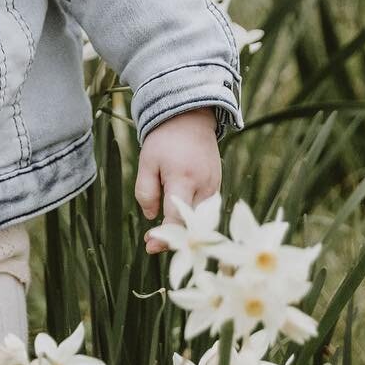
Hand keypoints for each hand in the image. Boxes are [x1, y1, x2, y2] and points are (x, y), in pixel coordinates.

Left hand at [135, 107, 220, 256]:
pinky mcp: (217, 186)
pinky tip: (178, 220)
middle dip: (174, 239)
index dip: (164, 235)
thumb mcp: (147, 162)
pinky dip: (192, 218)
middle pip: (192, 224)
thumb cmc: (164, 140)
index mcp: (184, 178)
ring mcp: (214, 186)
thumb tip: (151, 217)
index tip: (149, 245)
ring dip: (184, 230)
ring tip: (165, 235)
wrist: (191, 119)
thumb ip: (146, 191)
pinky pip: (205, 210)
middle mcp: (204, 186)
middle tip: (154, 245)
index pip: (177, 217)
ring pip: (201, 219)